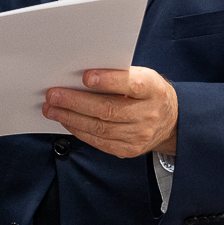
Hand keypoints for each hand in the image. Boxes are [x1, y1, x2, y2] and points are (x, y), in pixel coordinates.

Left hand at [43, 67, 176, 157]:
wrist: (171, 120)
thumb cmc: (149, 92)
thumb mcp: (143, 76)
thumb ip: (119, 75)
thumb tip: (81, 74)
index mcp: (153, 89)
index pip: (132, 84)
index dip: (108, 81)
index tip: (85, 77)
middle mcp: (148, 114)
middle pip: (108, 110)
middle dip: (76, 102)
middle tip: (54, 95)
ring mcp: (139, 135)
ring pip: (100, 129)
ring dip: (71, 118)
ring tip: (52, 108)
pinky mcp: (130, 150)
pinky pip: (100, 142)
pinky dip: (79, 131)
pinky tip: (67, 121)